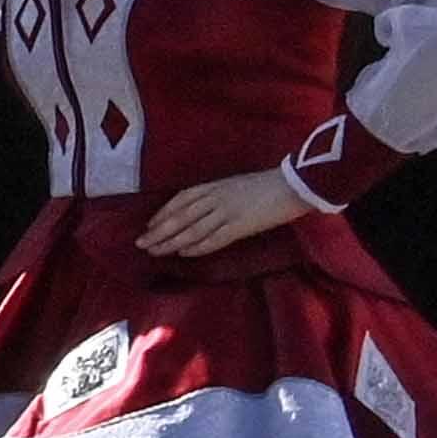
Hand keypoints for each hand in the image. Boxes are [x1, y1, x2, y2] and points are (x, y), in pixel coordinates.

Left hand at [137, 166, 313, 257]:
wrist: (295, 184)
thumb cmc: (267, 184)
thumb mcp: (235, 185)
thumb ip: (216, 196)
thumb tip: (196, 213)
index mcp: (215, 186)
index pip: (181, 200)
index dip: (163, 213)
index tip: (149, 226)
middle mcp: (217, 198)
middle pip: (181, 216)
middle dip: (159, 231)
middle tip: (141, 244)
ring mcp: (228, 211)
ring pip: (193, 229)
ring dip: (172, 242)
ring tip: (156, 252)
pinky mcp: (241, 225)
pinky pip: (214, 238)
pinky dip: (198, 246)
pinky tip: (184, 253)